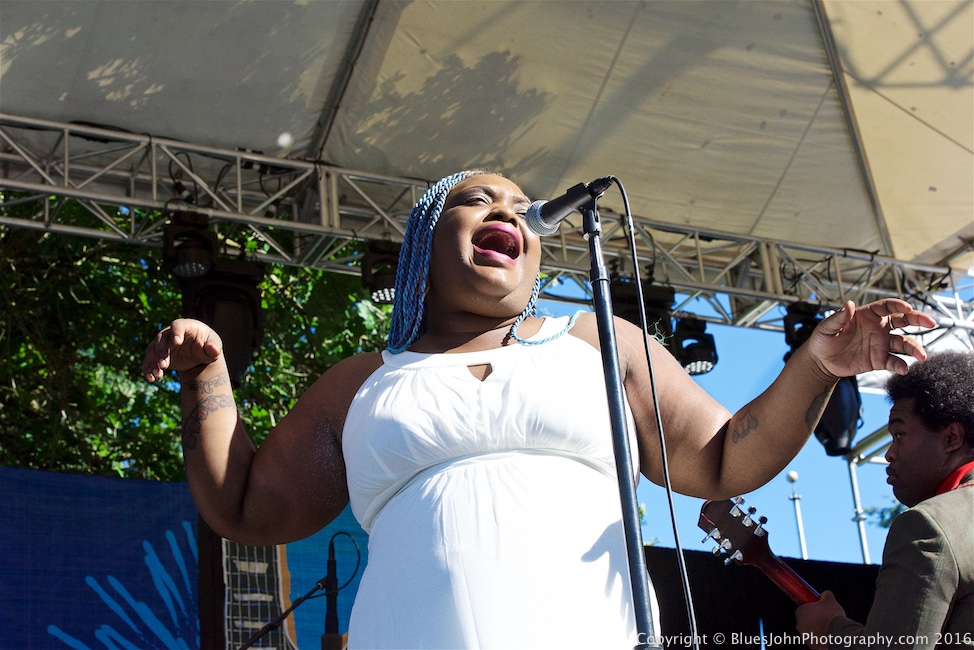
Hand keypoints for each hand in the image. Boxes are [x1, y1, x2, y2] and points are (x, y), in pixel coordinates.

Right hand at [142, 318, 223, 381]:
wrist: (200, 352)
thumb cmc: (208, 344)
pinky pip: (149, 360)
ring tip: (158, 376)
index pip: (177, 326)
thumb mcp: (214, 345)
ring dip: (152, 362)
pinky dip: (147, 369)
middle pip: (162, 339)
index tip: (177, 343)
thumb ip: (214, 347)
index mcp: (186, 326)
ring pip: (152, 350)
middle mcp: (171, 332)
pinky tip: (150, 379)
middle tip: (164, 366)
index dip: (176, 333)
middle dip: (162, 352)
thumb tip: (214, 350)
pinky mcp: (158, 354)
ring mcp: (163, 343)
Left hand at [796, 590, 844, 648]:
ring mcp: (805, 637)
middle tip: (824, 619)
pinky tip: (829, 636)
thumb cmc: (832, 616)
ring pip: (810, 632)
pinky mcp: (812, 646)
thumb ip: (825, 595)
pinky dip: (821, 639)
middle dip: (813, 620)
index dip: (811, 609)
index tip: (818, 610)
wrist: (839, 634)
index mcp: (800, 612)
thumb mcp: (830, 600)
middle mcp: (800, 625)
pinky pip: (816, 641)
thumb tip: (825, 594)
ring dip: (817, 630)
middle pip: (805, 621)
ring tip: (829, 628)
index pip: (802, 609)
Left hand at [805, 299, 936, 379]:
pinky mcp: (879, 360)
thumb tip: (848, 304)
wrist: (821, 362)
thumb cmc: (823, 340)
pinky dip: (901, 365)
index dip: (898, 305)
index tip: (907, 308)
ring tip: (922, 356)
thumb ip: (838, 318)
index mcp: (867, 315)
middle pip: (903, 321)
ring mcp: (881, 344)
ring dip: (915, 348)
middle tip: (931, 322)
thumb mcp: (826, 328)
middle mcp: (878, 328)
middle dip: (918, 320)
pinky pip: (894, 361)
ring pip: (904, 343)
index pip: (887, 307)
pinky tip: (905, 369)